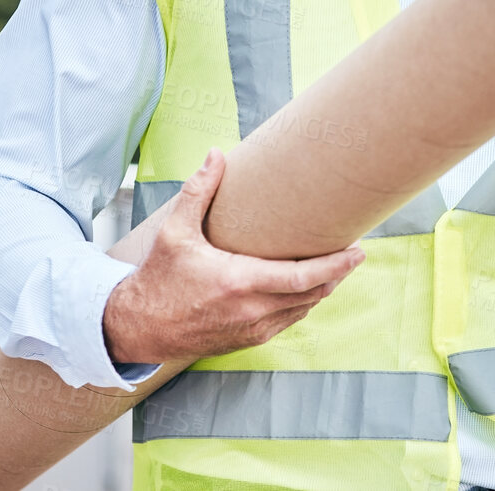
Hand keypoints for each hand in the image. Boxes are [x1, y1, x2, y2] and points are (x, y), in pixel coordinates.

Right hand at [103, 148, 366, 365]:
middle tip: (355, 253)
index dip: (336, 265)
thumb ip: (198, 191)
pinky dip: (303, 304)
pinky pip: (288, 322)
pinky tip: (309, 288)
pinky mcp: (247, 340)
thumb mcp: (175, 232)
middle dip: (338, 274)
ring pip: (303, 310)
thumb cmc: (157, 278)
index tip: (357, 250)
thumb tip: (216, 154)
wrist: (136, 327)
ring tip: (338, 266)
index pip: (303, 277)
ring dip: (323, 289)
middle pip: (312, 294)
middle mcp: (251, 311)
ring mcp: (251, 330)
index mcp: (238, 282)